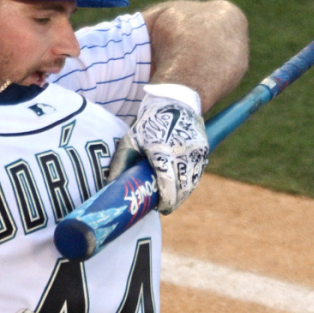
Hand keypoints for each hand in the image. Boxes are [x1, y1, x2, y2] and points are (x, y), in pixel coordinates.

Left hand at [106, 84, 208, 214]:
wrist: (176, 103)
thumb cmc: (149, 124)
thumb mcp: (130, 140)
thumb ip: (120, 164)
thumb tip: (109, 186)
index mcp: (162, 149)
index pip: (167, 182)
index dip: (165, 200)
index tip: (158, 208)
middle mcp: (182, 151)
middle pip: (182, 187)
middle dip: (174, 202)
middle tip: (163, 208)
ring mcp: (196, 151)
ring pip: (192, 182)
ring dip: (183, 195)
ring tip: (171, 201)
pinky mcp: (204, 151)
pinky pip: (198, 174)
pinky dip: (189, 185)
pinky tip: (180, 189)